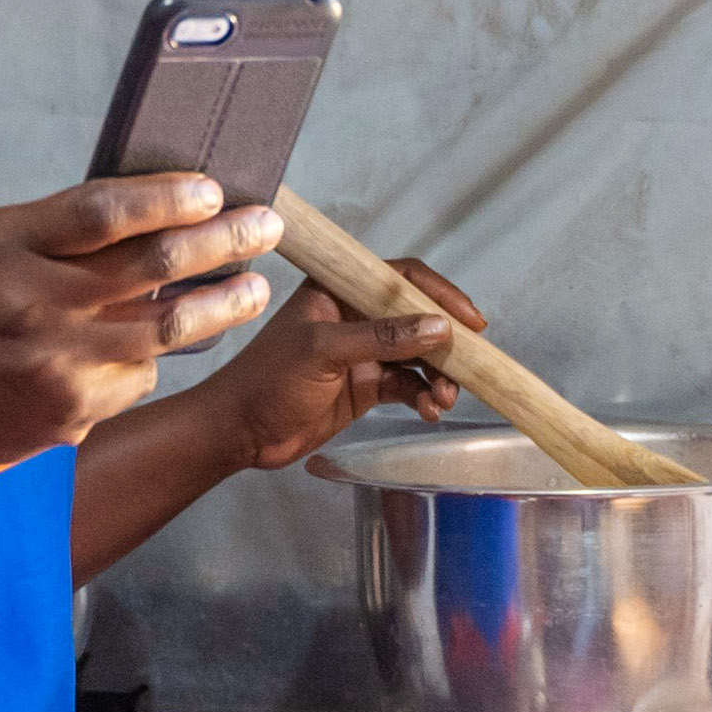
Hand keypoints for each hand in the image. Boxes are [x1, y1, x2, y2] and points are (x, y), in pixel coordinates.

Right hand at [0, 174, 280, 477]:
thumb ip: (48, 227)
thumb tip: (143, 205)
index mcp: (4, 248)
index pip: (104, 212)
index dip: (168, 197)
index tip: (214, 189)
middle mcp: (35, 305)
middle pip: (153, 263)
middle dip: (223, 239)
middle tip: (266, 224)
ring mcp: (58, 365)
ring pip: (167, 327)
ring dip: (223, 303)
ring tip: (254, 285)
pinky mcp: (73, 410)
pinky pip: (139, 374)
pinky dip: (157, 353)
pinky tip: (166, 340)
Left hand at [199, 258, 489, 470]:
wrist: (240, 432)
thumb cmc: (268, 380)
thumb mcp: (324, 351)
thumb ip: (382, 338)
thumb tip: (438, 327)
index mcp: (338, 292)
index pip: (400, 279)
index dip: (439, 294)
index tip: (471, 320)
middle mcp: (354, 317)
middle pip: (416, 318)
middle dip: (445, 343)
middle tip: (470, 365)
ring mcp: (362, 353)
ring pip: (416, 356)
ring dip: (438, 375)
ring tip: (445, 398)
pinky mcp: (364, 386)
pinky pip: (406, 385)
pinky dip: (423, 396)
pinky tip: (429, 409)